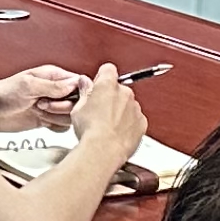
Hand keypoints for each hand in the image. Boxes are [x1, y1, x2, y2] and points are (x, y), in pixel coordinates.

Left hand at [0, 65, 84, 128]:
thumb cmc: (2, 93)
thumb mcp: (28, 86)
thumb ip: (53, 86)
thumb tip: (75, 83)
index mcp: (52, 76)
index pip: (78, 84)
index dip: (75, 94)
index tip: (62, 99)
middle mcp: (54, 90)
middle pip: (77, 102)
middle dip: (62, 107)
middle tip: (43, 106)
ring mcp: (51, 106)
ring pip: (71, 116)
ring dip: (57, 117)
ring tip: (39, 112)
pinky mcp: (46, 119)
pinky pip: (62, 126)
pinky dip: (55, 127)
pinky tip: (42, 123)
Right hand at [68, 64, 146, 182]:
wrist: (104, 151)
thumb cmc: (91, 130)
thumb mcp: (78, 108)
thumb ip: (84, 92)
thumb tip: (84, 84)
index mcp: (108, 85)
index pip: (108, 69)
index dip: (102, 77)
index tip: (97, 86)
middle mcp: (124, 93)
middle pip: (119, 88)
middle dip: (111, 96)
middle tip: (98, 111)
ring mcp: (135, 108)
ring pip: (128, 104)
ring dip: (120, 111)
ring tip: (107, 126)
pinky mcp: (141, 123)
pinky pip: (135, 119)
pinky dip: (128, 124)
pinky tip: (116, 133)